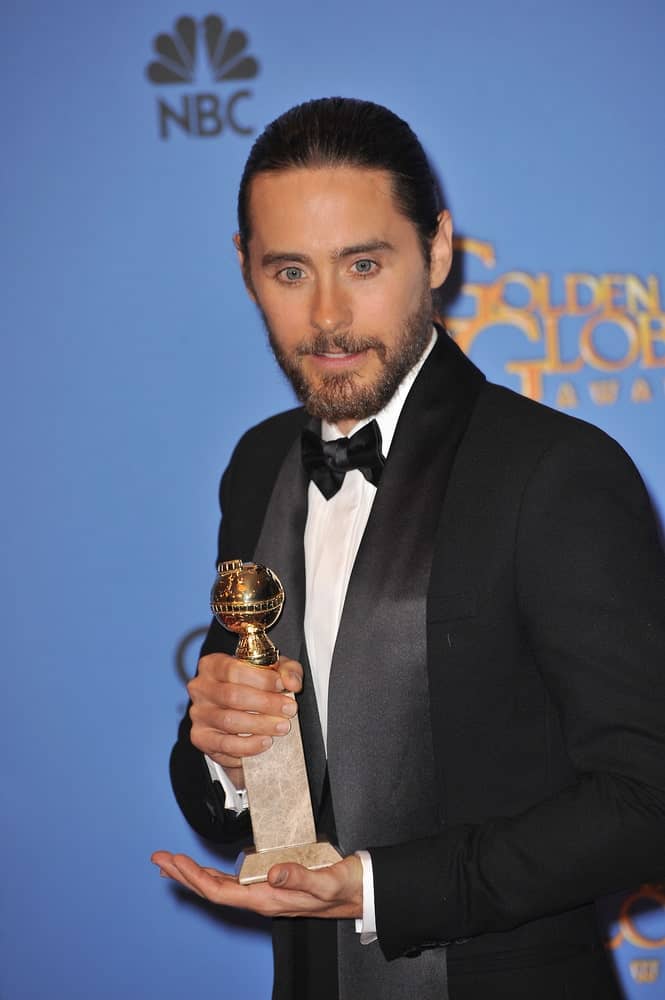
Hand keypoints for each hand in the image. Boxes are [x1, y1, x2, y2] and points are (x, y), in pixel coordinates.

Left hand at [151, 851, 362, 919]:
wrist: (359, 891)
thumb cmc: (343, 887)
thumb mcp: (326, 881)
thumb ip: (300, 877)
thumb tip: (272, 871)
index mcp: (268, 898)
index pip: (220, 890)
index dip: (194, 876)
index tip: (174, 861)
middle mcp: (261, 898)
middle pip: (213, 889)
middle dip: (184, 874)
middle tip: (160, 859)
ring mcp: (264, 892)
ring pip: (220, 886)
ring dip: (194, 874)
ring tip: (172, 863)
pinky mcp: (270, 884)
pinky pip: (233, 882)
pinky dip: (213, 873)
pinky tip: (205, 869)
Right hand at [188, 652, 302, 784]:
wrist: (240, 713)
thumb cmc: (254, 686)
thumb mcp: (272, 671)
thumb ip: (286, 671)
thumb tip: (291, 682)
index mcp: (212, 665)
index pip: (233, 669)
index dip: (261, 678)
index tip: (282, 686)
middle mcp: (200, 688)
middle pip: (232, 695)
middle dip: (266, 703)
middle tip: (288, 709)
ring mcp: (199, 714)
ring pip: (229, 721)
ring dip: (261, 725)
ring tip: (282, 726)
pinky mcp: (201, 738)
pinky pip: (225, 745)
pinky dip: (248, 745)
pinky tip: (265, 742)